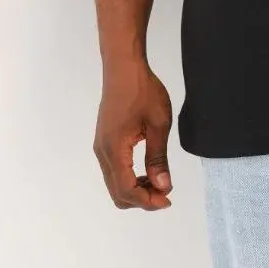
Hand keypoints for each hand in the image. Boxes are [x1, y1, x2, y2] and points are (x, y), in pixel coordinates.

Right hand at [93, 59, 173, 209]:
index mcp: (114, 149)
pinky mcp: (103, 139)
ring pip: (113, 183)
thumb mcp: (158, 123)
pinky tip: (145, 169)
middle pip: (117, 192)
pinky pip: (113, 170)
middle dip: (141, 199)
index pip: (127, 190)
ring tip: (158, 180)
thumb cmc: (142, 90)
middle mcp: (102, 152)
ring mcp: (100, 146)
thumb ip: (158, 157)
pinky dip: (128, 177)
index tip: (167, 199)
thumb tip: (162, 186)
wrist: (122, 66)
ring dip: (134, 189)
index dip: (147, 201)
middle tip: (164, 192)